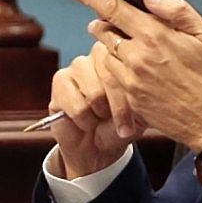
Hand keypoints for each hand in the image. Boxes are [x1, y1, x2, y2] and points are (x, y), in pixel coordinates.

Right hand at [46, 43, 135, 178]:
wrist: (94, 147)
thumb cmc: (118, 125)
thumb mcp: (137, 115)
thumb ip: (139, 100)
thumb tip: (141, 92)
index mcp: (122, 58)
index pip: (129, 68)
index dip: (133, 96)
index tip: (139, 119)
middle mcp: (98, 55)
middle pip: (111, 79)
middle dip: (119, 110)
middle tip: (124, 128)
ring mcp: (77, 66)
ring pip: (95, 93)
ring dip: (100, 114)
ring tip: (100, 119)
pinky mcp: (60, 80)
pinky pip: (78, 106)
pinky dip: (85, 122)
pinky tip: (85, 122)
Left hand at [71, 0, 201, 151]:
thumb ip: (176, 10)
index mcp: (155, 36)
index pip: (112, 8)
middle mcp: (137, 57)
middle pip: (103, 31)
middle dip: (104, 22)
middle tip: (116, 21)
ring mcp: (132, 81)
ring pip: (107, 54)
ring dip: (113, 46)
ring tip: (134, 48)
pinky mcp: (131, 100)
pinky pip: (114, 78)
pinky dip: (120, 68)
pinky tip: (140, 70)